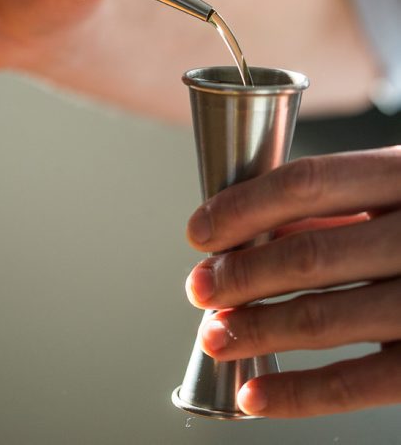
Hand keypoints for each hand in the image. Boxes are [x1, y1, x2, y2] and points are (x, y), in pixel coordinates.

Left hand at [185, 146, 400, 417]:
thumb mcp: (398, 187)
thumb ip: (337, 206)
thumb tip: (256, 230)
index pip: (306, 183)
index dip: (241, 208)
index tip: (200, 231)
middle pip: (308, 255)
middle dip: (239, 275)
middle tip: (198, 288)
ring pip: (324, 320)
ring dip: (255, 331)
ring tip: (215, 336)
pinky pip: (359, 383)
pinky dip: (297, 395)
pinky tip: (254, 396)